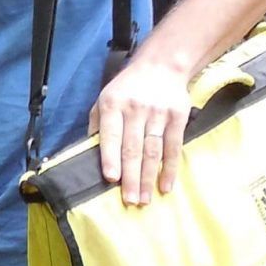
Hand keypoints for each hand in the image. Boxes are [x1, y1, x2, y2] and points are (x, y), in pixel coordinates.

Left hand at [93, 55, 192, 206]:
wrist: (162, 65)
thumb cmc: (127, 87)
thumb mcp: (104, 98)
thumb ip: (97, 124)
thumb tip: (87, 152)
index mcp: (113, 105)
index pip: (111, 135)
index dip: (111, 157)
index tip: (112, 178)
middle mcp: (135, 109)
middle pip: (133, 148)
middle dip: (131, 177)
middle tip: (130, 200)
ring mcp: (158, 114)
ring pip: (152, 151)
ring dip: (149, 178)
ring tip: (145, 199)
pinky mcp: (178, 117)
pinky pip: (173, 147)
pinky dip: (170, 169)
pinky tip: (166, 186)